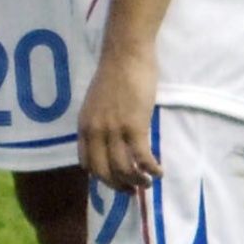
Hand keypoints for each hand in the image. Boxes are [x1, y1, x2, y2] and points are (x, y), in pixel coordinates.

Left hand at [77, 47, 161, 191]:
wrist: (125, 54)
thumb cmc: (115, 74)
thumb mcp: (97, 103)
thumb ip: (100, 121)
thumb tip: (110, 139)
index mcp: (84, 125)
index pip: (86, 162)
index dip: (100, 176)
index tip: (115, 179)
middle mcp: (95, 131)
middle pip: (102, 172)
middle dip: (118, 186)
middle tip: (132, 190)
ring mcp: (114, 130)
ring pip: (123, 169)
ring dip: (137, 181)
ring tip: (148, 182)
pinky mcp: (134, 126)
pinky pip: (142, 158)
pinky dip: (151, 170)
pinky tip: (159, 171)